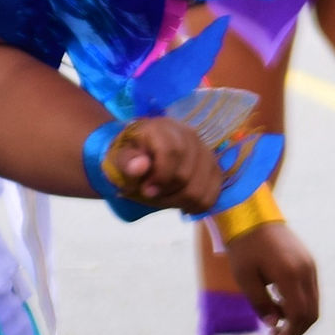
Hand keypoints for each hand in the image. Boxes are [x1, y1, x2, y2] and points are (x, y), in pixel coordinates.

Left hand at [98, 115, 220, 211]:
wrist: (145, 153)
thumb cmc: (131, 155)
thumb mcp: (120, 157)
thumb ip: (127, 161)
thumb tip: (139, 167)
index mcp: (164, 128)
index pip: (173, 151)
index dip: (160, 176)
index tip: (146, 190)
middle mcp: (190, 135)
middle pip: (185, 175)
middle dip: (165, 193)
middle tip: (151, 195)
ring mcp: (206, 152)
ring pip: (199, 189)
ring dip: (178, 201)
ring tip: (164, 198)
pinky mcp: (215, 169)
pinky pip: (212, 196)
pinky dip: (195, 206)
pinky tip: (181, 203)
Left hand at [225, 220, 321, 334]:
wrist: (252, 216)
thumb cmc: (244, 247)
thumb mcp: (245, 278)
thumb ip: (261, 304)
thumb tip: (274, 325)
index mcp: (289, 274)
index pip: (299, 313)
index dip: (290, 332)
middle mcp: (306, 270)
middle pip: (311, 312)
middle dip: (297, 329)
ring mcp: (310, 265)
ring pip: (314, 302)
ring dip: (299, 318)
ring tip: (278, 324)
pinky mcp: (309, 262)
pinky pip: (311, 291)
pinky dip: (301, 305)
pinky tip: (282, 307)